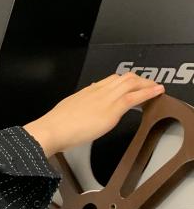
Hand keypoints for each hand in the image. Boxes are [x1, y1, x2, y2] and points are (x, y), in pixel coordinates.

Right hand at [23, 73, 164, 156]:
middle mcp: (97, 91)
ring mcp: (105, 99)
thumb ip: (77, 107)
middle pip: (123, 78)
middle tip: (148, 85)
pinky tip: (157, 92)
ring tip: (155, 88)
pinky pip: (135, 96)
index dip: (123, 81)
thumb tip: (82, 108)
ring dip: (146, 84)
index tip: (130, 85)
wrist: (52, 130)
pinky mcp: (112, 109)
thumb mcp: (66, 111)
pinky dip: (149, 92)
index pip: (109, 80)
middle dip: (138, 80)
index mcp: (86, 92)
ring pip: (131, 83)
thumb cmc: (55, 126)